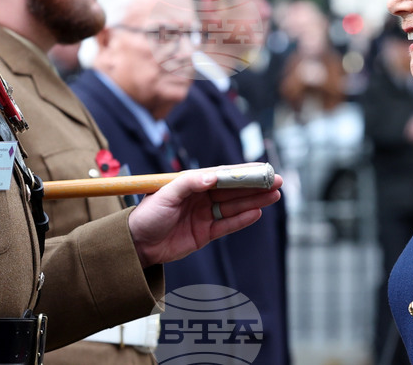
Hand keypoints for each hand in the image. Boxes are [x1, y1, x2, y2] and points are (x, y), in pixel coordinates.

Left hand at [127, 167, 282, 267]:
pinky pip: (227, 225)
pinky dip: (242, 219)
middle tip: (276, 181)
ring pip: (234, 206)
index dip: (242, 171)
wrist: (136, 245)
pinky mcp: (205, 233)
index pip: (221, 174)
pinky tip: (257, 212)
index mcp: (192, 183)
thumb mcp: (165, 194)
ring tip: (274, 195)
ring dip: (254, 201)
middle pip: (233, 190)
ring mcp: (204, 215)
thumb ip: (189, 184)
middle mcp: (201, 197)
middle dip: (255, 185)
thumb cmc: (147, 215)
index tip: (261, 168)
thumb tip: (213, 176)